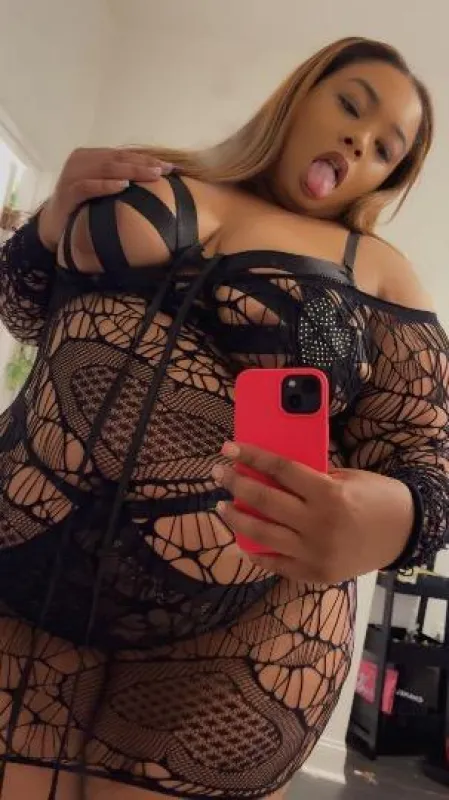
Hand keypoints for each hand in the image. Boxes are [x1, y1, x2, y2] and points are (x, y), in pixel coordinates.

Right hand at [38, 147, 172, 249]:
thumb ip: (119, 180)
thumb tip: (154, 180)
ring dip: (130, 171)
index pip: (122, 155)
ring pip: (104, 168)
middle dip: (143, 164)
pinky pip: (87, 186)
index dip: (145, 159)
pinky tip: (122, 186)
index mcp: (90, 156)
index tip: (170, 167)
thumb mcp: (102, 190)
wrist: (53, 225)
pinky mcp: (66, 193)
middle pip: (116, 159)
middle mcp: (80, 161)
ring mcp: (71, 175)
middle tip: (165, 170)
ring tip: (152, 175)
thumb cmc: (82, 207)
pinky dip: (105, 185)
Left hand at [212, 442, 413, 582]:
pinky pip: (276, 564)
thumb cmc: (375, 497)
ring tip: (221, 506)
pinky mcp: (315, 574)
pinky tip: (241, 541)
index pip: (280, 470)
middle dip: (236, 484)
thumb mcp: (346, 477)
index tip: (230, 448)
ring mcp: (315, 553)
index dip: (251, 456)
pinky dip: (256, 553)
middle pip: (265, 500)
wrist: (405, 533)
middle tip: (218, 473)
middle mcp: (319, 524)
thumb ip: (310, 477)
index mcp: (328, 494)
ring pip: (262, 534)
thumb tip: (269, 472)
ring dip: (236, 518)